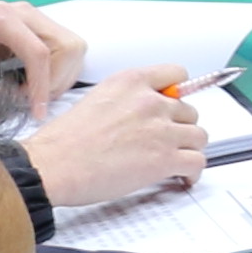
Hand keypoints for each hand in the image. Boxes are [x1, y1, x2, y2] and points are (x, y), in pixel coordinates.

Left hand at [0, 0, 85, 115]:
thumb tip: (17, 102)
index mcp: (2, 18)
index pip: (40, 53)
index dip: (42, 87)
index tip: (37, 114)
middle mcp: (25, 12)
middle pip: (67, 48)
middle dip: (55, 82)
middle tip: (33, 102)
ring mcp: (36, 17)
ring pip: (74, 49)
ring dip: (60, 78)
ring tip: (34, 94)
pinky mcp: (41, 26)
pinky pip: (68, 50)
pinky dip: (59, 72)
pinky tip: (37, 83)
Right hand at [24, 68, 205, 211]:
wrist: (53, 165)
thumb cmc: (64, 141)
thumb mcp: (95, 100)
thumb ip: (125, 101)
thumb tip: (140, 113)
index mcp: (131, 82)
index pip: (176, 74)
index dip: (180, 92)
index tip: (179, 103)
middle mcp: (150, 101)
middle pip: (189, 110)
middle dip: (181, 127)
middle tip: (170, 140)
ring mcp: (161, 130)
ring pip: (199, 136)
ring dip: (190, 149)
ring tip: (179, 159)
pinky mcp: (165, 158)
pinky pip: (197, 162)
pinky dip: (193, 172)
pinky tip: (184, 178)